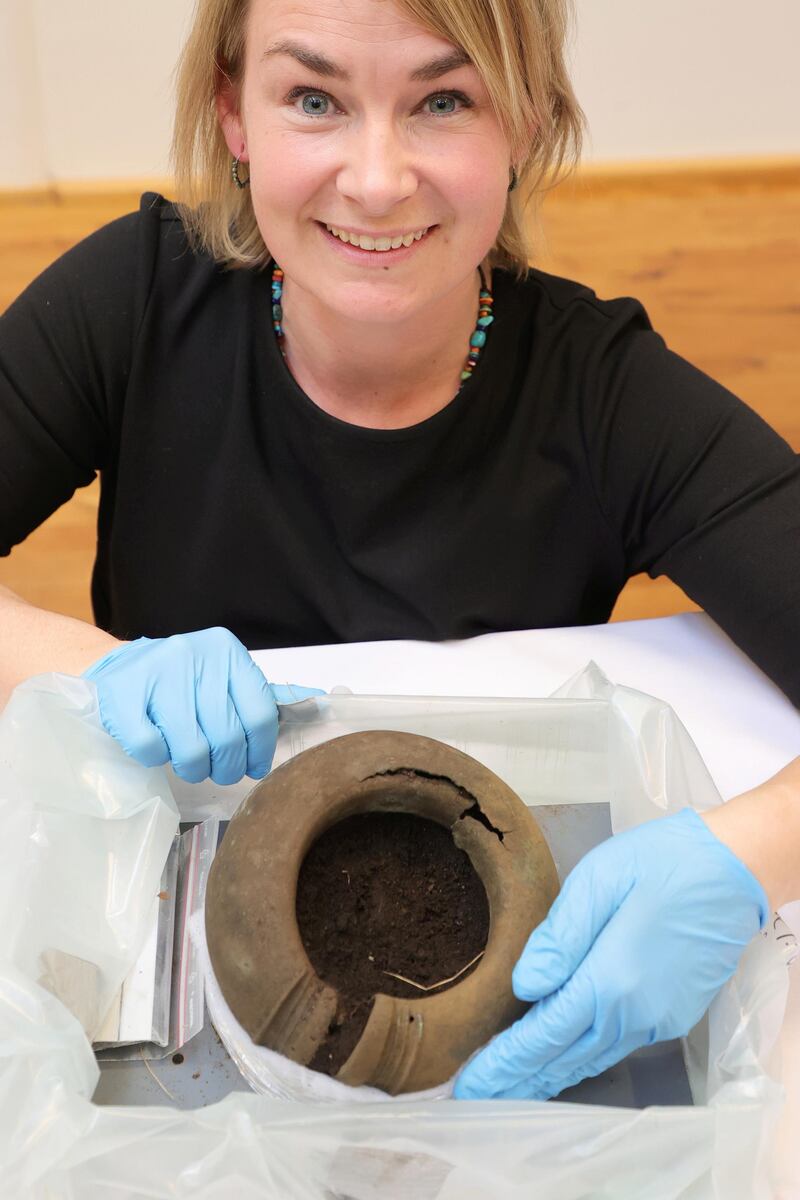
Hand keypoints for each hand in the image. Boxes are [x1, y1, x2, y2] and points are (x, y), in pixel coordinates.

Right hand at [83, 627, 323, 784]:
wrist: (116, 669)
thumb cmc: (179, 683)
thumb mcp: (222, 678)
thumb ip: (259, 696)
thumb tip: (319, 701)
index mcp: (226, 652)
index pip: (260, 714)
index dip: (260, 750)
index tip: (254, 766)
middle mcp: (195, 655)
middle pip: (228, 737)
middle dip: (225, 766)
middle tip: (218, 770)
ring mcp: (157, 673)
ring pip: (191, 749)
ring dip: (192, 767)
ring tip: (188, 762)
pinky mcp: (123, 695)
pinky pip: (152, 749)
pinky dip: (156, 758)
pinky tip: (156, 745)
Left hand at [453, 807, 767, 1100]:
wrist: (735, 868)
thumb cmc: (661, 862)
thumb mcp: (599, 881)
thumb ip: (559, 937)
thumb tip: (523, 986)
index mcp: (608, 980)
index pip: (543, 1035)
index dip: (505, 1062)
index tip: (470, 1083)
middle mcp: (632, 1014)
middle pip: (564, 1057)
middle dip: (519, 1078)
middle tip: (478, 1095)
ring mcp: (657, 1019)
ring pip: (591, 1058)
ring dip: (550, 1074)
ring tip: (514, 1087)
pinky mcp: (673, 1014)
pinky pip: (616, 1047)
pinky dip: (583, 1059)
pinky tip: (566, 1058)